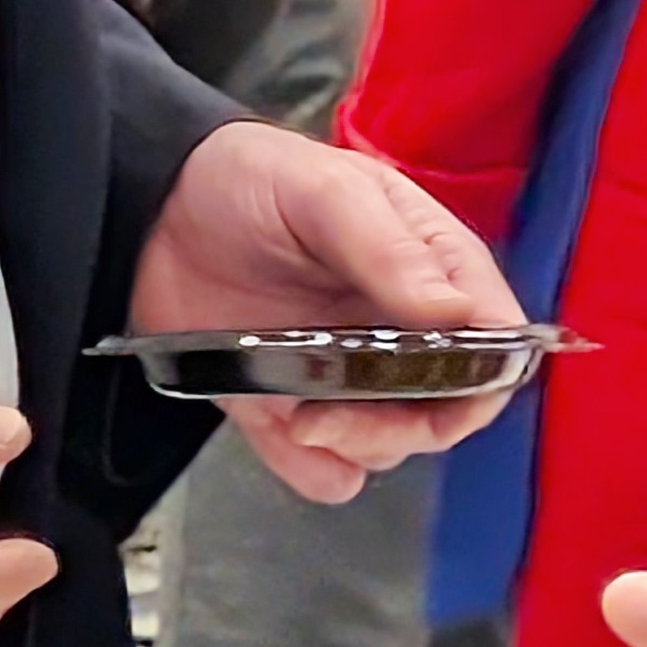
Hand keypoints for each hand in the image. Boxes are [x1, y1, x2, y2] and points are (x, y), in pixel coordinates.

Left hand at [128, 121, 523, 499]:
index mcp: (430, 267)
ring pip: (392, 445)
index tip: (434, 386)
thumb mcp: (322, 191)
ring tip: (294, 415)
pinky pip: (326, 469)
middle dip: (403, 426)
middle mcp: (402, 328)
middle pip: (449, 409)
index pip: (496, 340)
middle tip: (332, 416)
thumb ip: (389, 250)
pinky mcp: (292, 408)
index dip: (481, 375)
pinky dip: (313, 469)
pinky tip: (284, 436)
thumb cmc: (249, 178)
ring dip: (354, 446)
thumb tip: (460, 316)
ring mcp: (348, 374)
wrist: (151, 207)